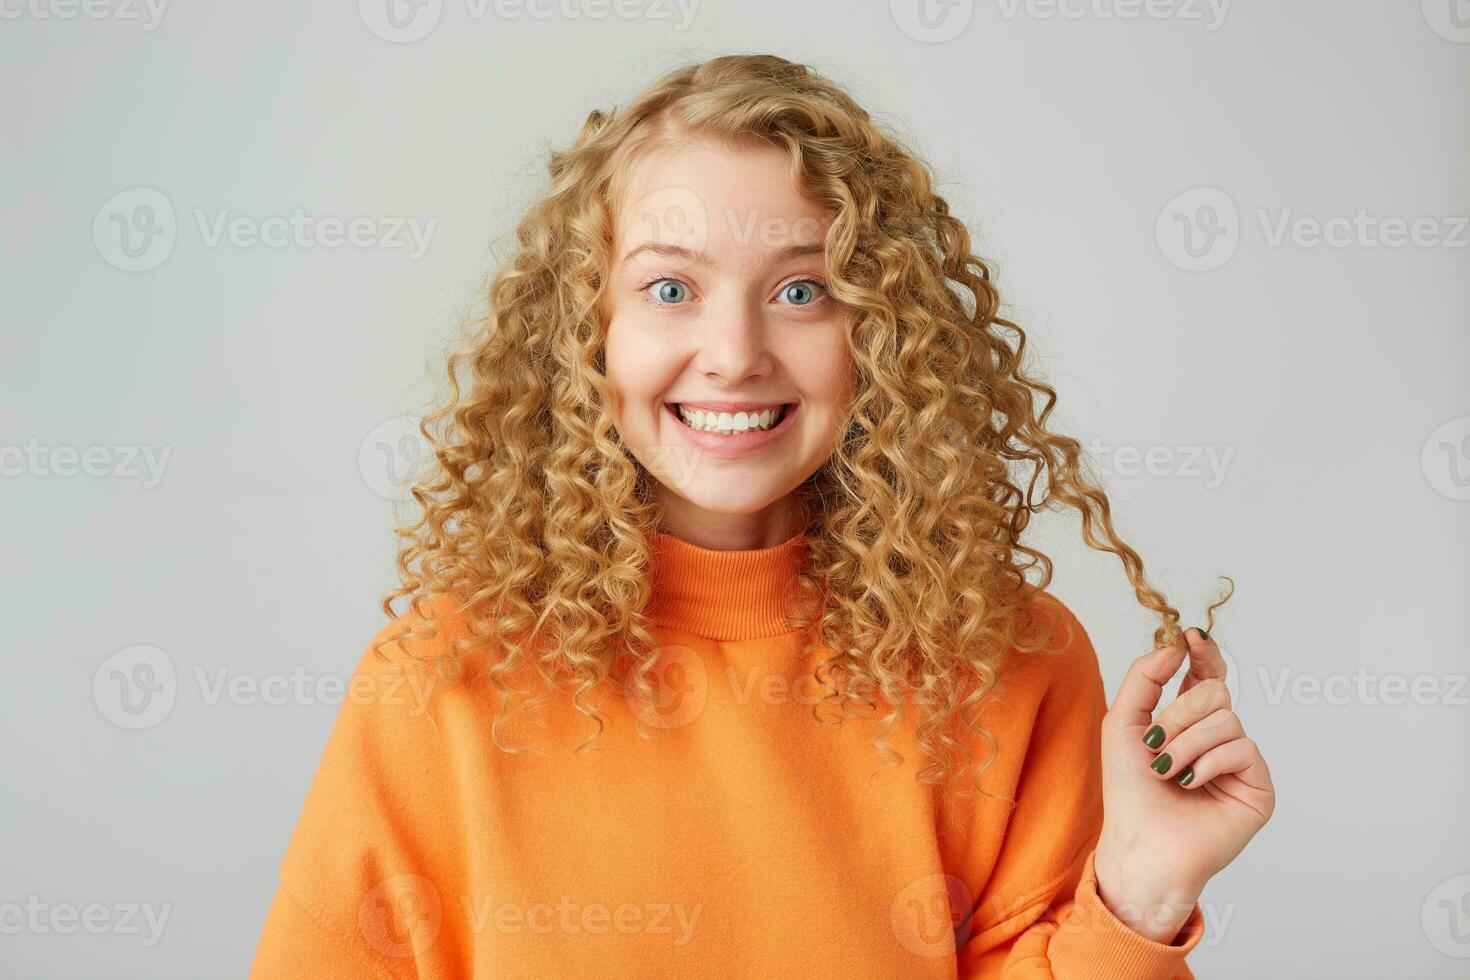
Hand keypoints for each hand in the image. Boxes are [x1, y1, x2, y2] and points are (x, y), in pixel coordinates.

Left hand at [1094, 628, 1275, 942]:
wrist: (1141, 844)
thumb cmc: (1129, 791)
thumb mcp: (1122, 723)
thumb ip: (1144, 678)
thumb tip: (1173, 646)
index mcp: (1186, 722)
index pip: (1205, 676)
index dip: (1203, 653)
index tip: (1193, 635)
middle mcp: (1217, 738)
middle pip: (1214, 692)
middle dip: (1178, 714)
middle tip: (1155, 745)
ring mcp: (1239, 762)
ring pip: (1227, 718)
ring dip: (1187, 742)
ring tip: (1168, 772)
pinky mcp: (1258, 786)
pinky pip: (1242, 747)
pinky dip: (1209, 762)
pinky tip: (1192, 784)